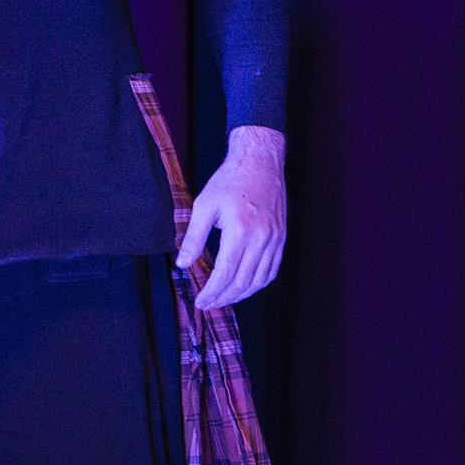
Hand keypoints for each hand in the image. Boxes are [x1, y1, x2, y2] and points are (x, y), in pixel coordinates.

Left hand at [183, 125, 286, 310]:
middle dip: (223, 298)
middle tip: (209, 304)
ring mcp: (274, 238)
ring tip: (224, 299)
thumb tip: (182, 264)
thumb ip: (193, 237)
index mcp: (240, 230)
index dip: (211, 293)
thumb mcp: (204, 205)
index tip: (200, 301)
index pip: (224, 274)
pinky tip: (246, 286)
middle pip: (242, 282)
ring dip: (241, 295)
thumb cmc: (230, 180)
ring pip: (259, 280)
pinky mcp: (281, 237)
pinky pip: (272, 270)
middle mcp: (261, 237)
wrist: (260, 161)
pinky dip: (259, 283)